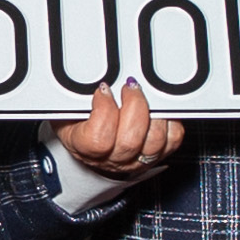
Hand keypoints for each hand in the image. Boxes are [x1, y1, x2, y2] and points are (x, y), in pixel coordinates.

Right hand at [54, 80, 185, 180]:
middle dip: (134, 105)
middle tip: (129, 87)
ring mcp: (138, 160)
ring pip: (155, 141)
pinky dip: (170, 120)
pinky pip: (173, 138)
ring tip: (145, 96)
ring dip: (154, 112)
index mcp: (84, 149)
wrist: (92, 146)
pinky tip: (158, 109)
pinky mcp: (159, 154)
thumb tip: (94, 80)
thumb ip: (75, 96)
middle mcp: (113, 160)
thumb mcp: (67, 109)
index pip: (98, 140)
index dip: (104, 110)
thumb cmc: (79, 124)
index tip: (104, 90)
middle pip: (130, 141)